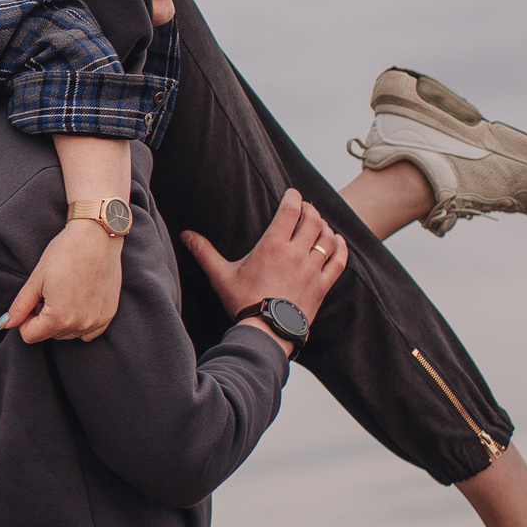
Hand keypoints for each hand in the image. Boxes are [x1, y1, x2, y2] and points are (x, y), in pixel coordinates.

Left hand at [0, 219, 124, 343]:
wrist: (97, 236)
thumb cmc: (65, 253)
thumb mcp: (36, 279)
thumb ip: (20, 306)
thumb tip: (5, 324)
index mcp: (58, 318)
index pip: (30, 335)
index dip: (25, 319)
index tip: (32, 301)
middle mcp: (79, 325)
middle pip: (49, 335)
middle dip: (43, 318)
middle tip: (49, 292)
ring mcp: (96, 321)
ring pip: (68, 334)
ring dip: (62, 320)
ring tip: (64, 293)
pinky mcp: (108, 315)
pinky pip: (89, 331)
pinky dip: (80, 321)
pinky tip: (79, 299)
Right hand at [180, 189, 346, 349]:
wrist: (266, 333)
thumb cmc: (243, 303)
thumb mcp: (221, 276)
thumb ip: (204, 252)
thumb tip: (185, 235)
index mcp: (272, 246)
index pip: (290, 210)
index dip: (294, 197)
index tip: (293, 193)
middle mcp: (296, 254)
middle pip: (312, 220)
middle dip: (310, 210)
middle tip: (305, 208)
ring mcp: (312, 270)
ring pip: (326, 238)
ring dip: (325, 226)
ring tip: (320, 223)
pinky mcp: (322, 285)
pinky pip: (339, 261)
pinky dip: (340, 248)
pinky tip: (338, 241)